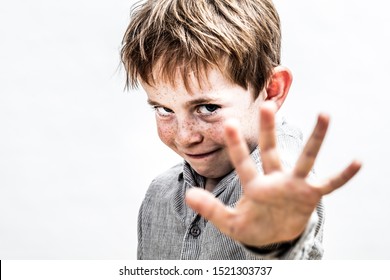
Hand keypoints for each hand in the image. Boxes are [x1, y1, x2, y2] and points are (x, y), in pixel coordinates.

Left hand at [185, 101, 361, 246]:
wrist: (275, 236)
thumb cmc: (253, 226)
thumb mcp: (230, 223)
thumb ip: (211, 209)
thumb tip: (187, 196)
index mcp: (255, 187)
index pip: (243, 163)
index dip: (235, 146)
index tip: (227, 122)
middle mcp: (275, 180)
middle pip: (271, 151)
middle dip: (268, 130)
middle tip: (266, 105)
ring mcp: (295, 186)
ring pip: (306, 159)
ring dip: (316, 138)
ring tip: (324, 114)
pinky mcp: (311, 196)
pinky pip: (330, 184)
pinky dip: (342, 175)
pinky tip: (358, 161)